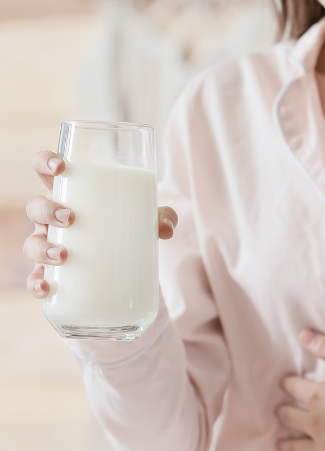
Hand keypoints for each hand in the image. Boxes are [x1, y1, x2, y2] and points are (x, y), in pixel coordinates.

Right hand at [24, 150, 178, 298]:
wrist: (131, 265)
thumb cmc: (132, 228)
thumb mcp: (149, 219)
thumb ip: (163, 217)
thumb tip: (166, 229)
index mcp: (71, 195)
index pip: (45, 170)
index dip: (46, 162)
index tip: (61, 167)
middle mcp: (54, 219)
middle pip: (36, 207)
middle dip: (47, 210)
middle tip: (71, 218)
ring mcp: (51, 246)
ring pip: (32, 243)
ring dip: (42, 248)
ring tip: (64, 255)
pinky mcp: (55, 274)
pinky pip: (36, 278)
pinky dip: (37, 283)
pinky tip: (46, 288)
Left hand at [277, 330, 324, 450]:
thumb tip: (303, 335)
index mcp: (317, 397)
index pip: (293, 388)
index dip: (288, 383)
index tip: (285, 383)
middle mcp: (314, 424)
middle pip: (289, 419)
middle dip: (282, 414)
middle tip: (280, 413)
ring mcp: (324, 450)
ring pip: (294, 449)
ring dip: (285, 445)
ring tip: (281, 445)